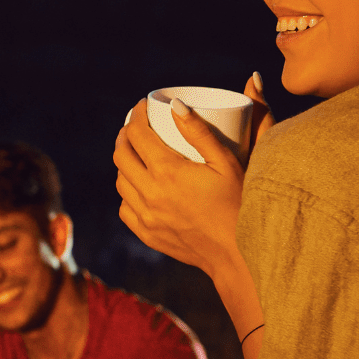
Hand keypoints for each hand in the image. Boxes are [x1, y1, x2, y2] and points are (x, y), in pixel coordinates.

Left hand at [111, 74, 270, 275]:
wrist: (236, 253)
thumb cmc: (238, 204)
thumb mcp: (226, 163)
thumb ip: (200, 131)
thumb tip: (176, 105)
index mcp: (167, 172)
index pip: (137, 134)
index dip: (136, 115)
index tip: (143, 106)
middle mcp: (150, 194)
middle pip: (121, 155)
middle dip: (126, 135)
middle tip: (137, 126)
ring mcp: (146, 216)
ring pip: (120, 181)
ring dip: (125, 162)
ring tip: (137, 152)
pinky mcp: (147, 234)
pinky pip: (125, 207)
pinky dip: (128, 192)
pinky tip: (139, 185)